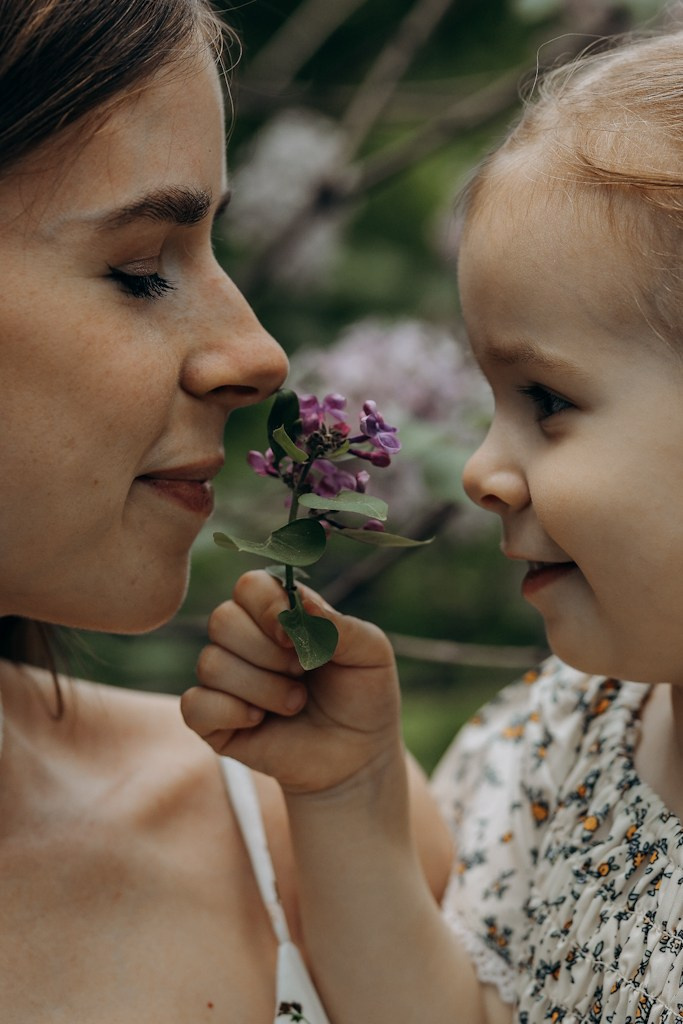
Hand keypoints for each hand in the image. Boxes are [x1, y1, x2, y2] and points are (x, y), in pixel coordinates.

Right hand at [181, 570, 402, 794]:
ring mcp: (225, 679)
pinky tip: (260, 721)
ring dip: (263, 688)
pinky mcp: (211, 719)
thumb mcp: (370, 653)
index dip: (268, 607)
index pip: (250, 586)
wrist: (358, 757)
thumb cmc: (363, 697)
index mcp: (279, 613)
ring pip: (211, 663)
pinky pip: (194, 705)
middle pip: (223, 619)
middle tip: (301, 673)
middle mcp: (244, 638)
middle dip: (267, 653)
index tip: (294, 636)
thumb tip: (301, 602)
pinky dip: (231, 712)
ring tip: (295, 703)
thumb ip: (340, 624)